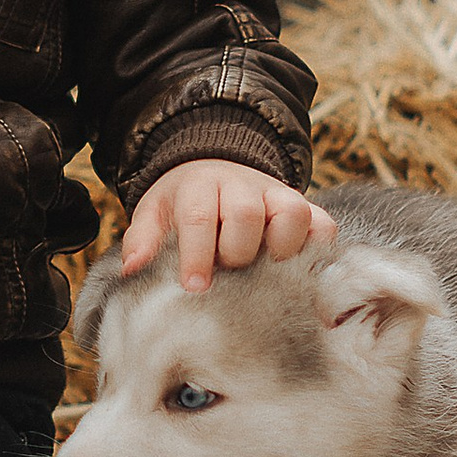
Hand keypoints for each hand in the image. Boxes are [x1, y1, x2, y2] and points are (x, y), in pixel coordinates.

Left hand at [119, 159, 334, 291]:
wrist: (215, 169)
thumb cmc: (183, 204)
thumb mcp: (155, 214)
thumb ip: (142, 241)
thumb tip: (133, 269)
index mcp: (199, 185)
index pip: (199, 215)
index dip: (197, 253)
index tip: (194, 286)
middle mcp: (241, 184)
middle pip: (246, 213)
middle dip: (236, 252)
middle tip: (228, 274)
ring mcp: (276, 194)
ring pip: (292, 213)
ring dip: (280, 248)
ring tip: (264, 272)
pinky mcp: (303, 207)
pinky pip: (322, 225)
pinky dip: (316, 249)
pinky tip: (296, 270)